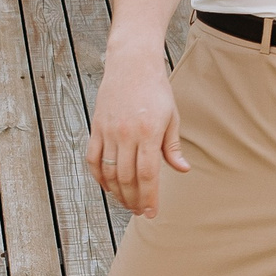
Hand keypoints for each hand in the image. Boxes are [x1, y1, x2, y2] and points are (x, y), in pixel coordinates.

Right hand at [85, 40, 186, 216]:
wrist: (132, 63)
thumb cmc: (156, 90)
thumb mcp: (171, 116)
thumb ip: (172, 146)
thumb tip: (182, 170)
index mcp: (148, 132)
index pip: (148, 175)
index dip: (149, 198)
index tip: (152, 213)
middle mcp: (126, 134)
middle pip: (127, 178)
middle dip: (134, 200)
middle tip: (140, 212)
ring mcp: (108, 131)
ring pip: (108, 172)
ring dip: (117, 192)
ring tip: (127, 203)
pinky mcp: (96, 127)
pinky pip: (93, 159)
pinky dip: (98, 177)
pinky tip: (108, 186)